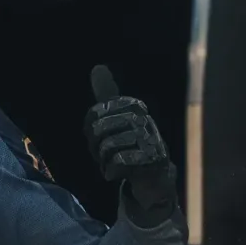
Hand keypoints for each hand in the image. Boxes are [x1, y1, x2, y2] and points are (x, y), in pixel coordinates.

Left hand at [84, 66, 176, 225]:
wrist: (154, 177)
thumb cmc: (132, 145)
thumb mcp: (118, 118)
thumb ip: (107, 96)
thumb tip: (97, 67)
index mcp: (133, 106)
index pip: (95, 113)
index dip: (90, 129)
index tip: (98, 137)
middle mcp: (143, 118)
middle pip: (99, 128)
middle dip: (95, 146)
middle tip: (104, 154)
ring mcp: (149, 138)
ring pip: (107, 146)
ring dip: (103, 161)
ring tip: (112, 163)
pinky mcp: (151, 159)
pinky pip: (118, 162)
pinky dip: (111, 171)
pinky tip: (117, 172)